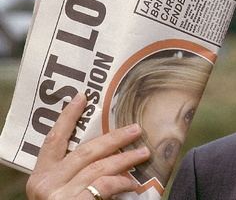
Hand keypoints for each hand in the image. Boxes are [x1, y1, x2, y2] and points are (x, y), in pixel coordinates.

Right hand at [26, 93, 150, 199]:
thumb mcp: (63, 192)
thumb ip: (76, 173)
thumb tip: (107, 152)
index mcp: (39, 178)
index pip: (53, 140)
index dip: (68, 117)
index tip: (83, 97)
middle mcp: (45, 185)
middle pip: (85, 151)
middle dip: (114, 138)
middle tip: (135, 129)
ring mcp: (58, 195)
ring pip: (100, 167)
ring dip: (126, 158)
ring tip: (144, 152)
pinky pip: (106, 185)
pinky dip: (123, 182)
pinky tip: (135, 182)